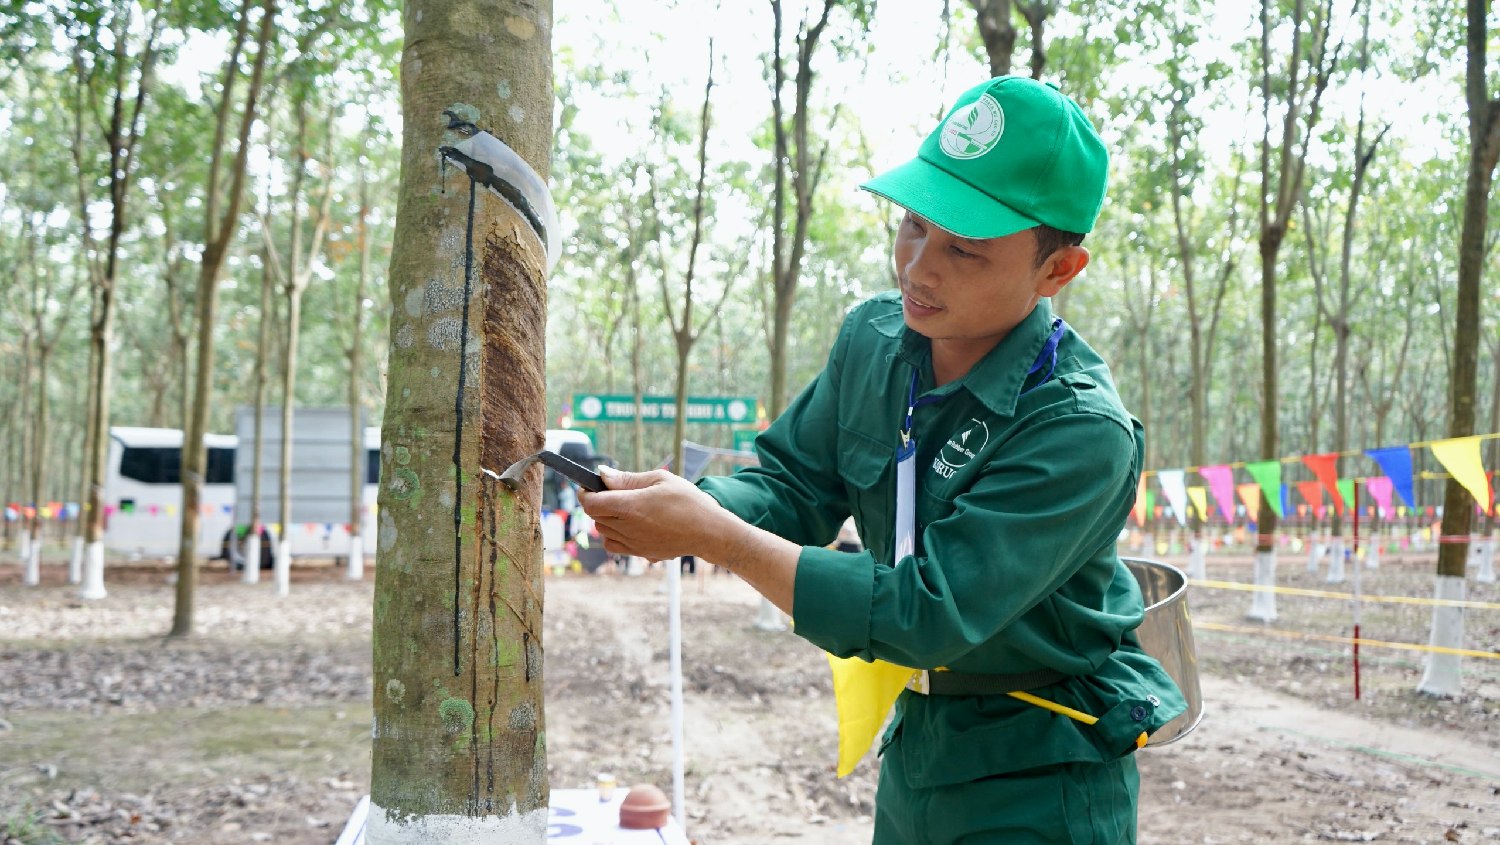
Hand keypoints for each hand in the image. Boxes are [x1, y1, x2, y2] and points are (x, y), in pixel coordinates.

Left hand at [578, 467, 738, 562]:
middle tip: (614, 492)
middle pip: (594, 516)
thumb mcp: (659, 480)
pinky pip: (612, 545)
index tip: (591, 485)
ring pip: (602, 530)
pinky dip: (613, 535)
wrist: (708, 531)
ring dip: (606, 518)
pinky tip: (628, 525)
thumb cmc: (688, 501)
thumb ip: (627, 478)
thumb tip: (602, 474)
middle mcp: (628, 528)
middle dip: (598, 502)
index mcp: (632, 506)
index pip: (591, 503)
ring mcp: (633, 543)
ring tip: (625, 508)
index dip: (586, 492)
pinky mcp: (639, 553)